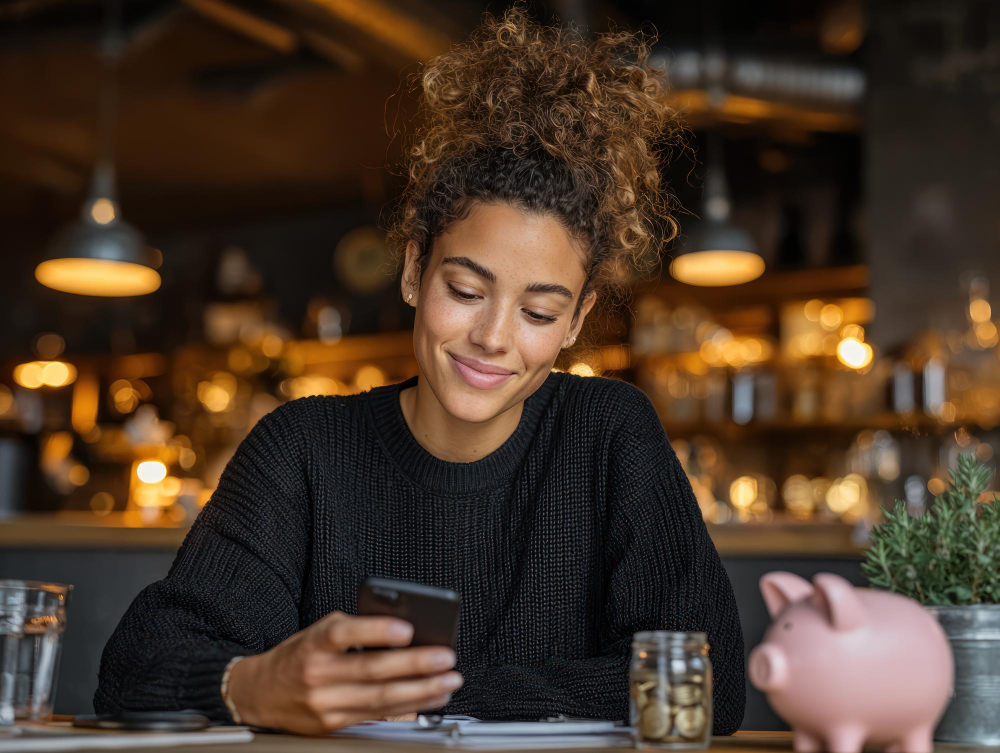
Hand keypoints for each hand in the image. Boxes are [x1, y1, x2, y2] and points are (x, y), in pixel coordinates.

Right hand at [227, 611, 462, 733]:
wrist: (259, 693)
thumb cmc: (299, 655)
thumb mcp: (319, 631)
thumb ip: (355, 630)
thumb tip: (404, 633)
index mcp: (314, 643)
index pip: (344, 634)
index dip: (376, 631)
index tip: (407, 628)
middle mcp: (317, 674)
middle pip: (372, 671)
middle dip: (415, 666)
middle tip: (446, 658)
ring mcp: (325, 704)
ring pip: (380, 699)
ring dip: (421, 691)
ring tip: (448, 681)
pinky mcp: (332, 725)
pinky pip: (376, 717)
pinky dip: (408, 708)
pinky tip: (429, 699)